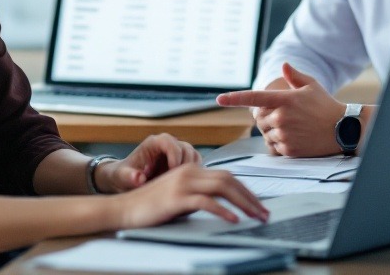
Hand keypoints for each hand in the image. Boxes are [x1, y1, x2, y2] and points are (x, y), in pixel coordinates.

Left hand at [96, 133, 200, 192]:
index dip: (174, 158)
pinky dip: (194, 175)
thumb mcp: (123, 177)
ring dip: (192, 171)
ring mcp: (176, 152)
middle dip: (185, 167)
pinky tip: (185, 187)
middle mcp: (167, 144)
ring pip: (194, 156)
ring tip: (182, 186)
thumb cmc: (124, 176)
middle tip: (179, 183)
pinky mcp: (182, 162)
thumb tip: (138, 178)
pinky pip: (195, 165)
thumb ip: (130, 176)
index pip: (171, 143)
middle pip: (186, 149)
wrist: (126, 180)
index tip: (171, 174)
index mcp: (153, 142)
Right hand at [113, 164, 268, 228]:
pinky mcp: (176, 198)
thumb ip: (199, 196)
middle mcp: (188, 172)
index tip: (259, 205)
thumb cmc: (152, 206)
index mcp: (191, 170)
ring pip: (221, 187)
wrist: (125, 208)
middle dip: (250, 197)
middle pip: (228, 180)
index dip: (246, 190)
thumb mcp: (180, 197)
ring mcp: (182, 184)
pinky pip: (205, 201)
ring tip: (256, 216)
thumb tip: (224, 206)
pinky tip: (232, 220)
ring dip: (243, 203)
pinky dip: (222, 210)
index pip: (226, 176)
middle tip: (264, 213)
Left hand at [216, 62, 343, 156]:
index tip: (219, 99)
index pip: (254, 98)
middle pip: (259, 119)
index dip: (234, 98)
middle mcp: (281, 117)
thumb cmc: (326, 105)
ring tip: (293, 128)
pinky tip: (294, 139)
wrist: (343, 129)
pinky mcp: (289, 150)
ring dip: (273, 131)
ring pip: (266, 134)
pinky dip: (279, 144)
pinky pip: (274, 148)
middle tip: (285, 116)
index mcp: (284, 99)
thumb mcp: (311, 86)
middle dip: (266, 117)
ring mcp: (285, 135)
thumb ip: (294, 76)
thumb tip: (283, 65)